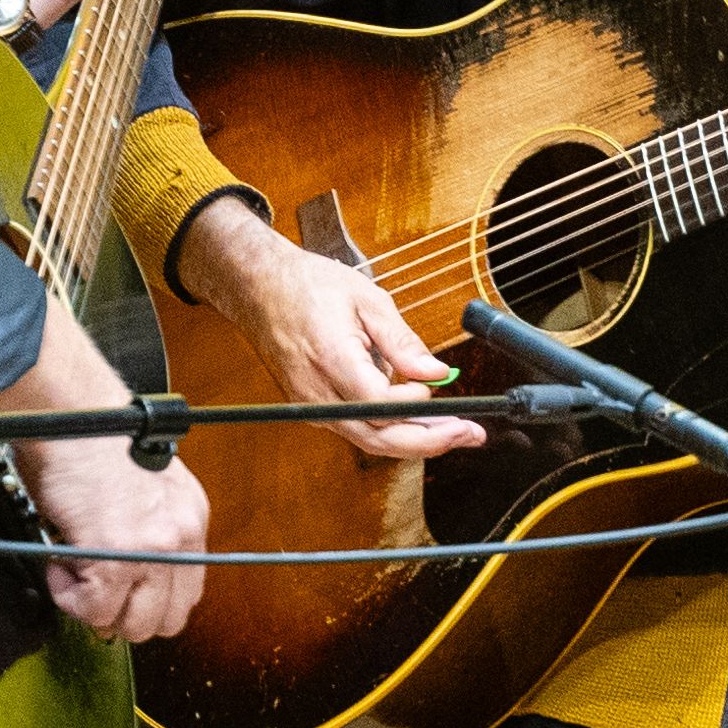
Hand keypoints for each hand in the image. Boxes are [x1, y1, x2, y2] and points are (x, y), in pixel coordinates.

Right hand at [0, 303, 208, 641]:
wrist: (72, 416)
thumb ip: (147, 531)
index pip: (187, 592)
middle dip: (125, 615)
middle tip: (93, 591)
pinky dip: (69, 596)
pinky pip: (94, 609)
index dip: (149, 601)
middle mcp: (181, 535)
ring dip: (97, 607)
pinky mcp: (117, 558)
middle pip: (168, 620)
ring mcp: (152, 550)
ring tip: (73, 571)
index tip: (122, 594)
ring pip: (134, 623)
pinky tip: (59, 563)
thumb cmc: (92, 440)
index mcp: (189, 518)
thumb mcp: (142, 489)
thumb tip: (126, 577)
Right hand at [173, 198, 480, 458]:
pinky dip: (388, 428)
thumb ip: (402, 341)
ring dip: (412, 439)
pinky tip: (414, 416)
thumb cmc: (309, 286)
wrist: (259, 287)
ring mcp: (311, 406)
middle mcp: (317, 394)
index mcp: (332, 360)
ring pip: (368, 440)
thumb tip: (435, 373)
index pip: (380, 405)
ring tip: (452, 428)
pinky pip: (356, 429)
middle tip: (469, 434)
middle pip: (377, 438)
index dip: (416, 408)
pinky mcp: (312, 409)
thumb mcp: (367, 300)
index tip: (442, 396)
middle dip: (428, 441)